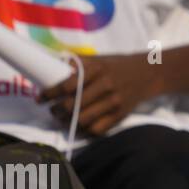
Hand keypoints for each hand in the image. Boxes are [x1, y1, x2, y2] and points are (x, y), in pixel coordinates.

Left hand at [36, 53, 160, 136]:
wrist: (148, 73)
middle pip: (72, 105)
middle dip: (56, 110)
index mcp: (97, 69)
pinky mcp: (120, 114)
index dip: (49, 94)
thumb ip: (77, 63)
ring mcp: (114, 101)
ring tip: (62, 118)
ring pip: (83, 119)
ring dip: (67, 122)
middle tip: (52, 110)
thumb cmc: (117, 65)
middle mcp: (106, 85)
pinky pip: (97, 129)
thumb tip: (50, 67)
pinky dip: (84, 130)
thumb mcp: (98, 59)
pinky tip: (79, 125)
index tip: (40, 99)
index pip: (66, 86)